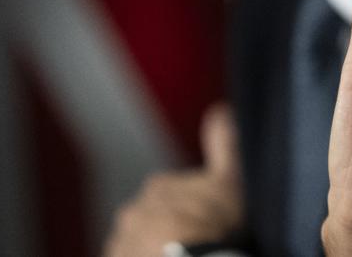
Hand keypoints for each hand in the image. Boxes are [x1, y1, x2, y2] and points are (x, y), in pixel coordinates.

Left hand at [104, 103, 242, 255]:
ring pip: (139, 244)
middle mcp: (133, 211)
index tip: (206, 222)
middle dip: (169, 228)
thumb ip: (224, 144)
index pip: (173, 192)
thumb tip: (221, 108)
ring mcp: (122, 243)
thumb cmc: (212, 227)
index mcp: (159, 186)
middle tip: (194, 243)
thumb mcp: (230, 181)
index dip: (192, 207)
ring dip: (153, 249)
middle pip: (153, 218)